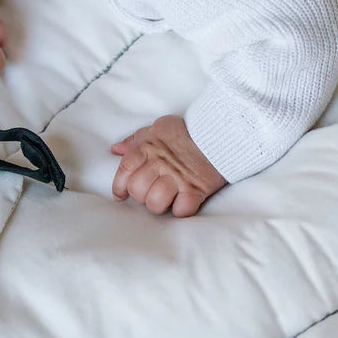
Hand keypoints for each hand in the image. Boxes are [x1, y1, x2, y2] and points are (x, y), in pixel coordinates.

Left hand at [111, 115, 226, 215]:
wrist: (220, 133)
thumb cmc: (186, 131)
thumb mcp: (158, 128)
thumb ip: (136, 139)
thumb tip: (116, 149)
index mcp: (148, 148)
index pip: (125, 170)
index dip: (119, 186)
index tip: (121, 194)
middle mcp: (160, 164)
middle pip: (137, 190)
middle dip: (140, 196)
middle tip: (149, 193)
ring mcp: (178, 178)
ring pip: (155, 203)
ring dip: (158, 205)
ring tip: (165, 199)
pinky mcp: (196, 189)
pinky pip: (181, 210)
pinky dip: (180, 210)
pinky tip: (182, 202)